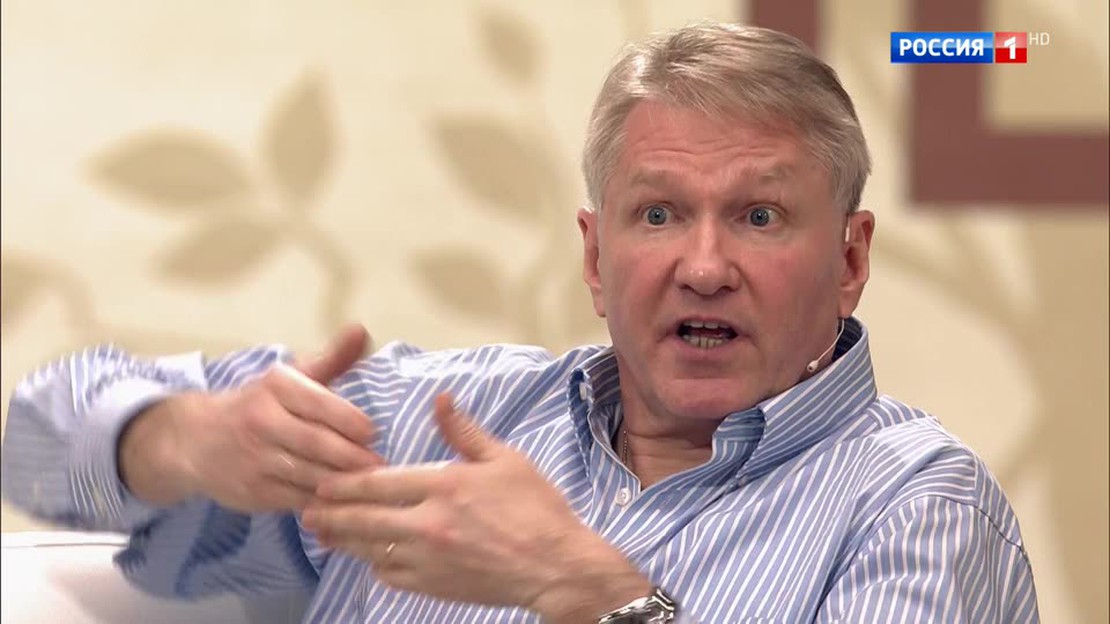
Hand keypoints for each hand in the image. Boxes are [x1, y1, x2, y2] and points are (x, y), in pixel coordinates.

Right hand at [120, 325, 382, 511]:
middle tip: (379, 465)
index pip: (318, 402)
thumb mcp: (290, 378)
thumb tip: (360, 330)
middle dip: (352, 456)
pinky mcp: (253, 492)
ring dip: (342, 482)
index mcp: (275, 388)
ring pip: (309, 474)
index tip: (373, 432)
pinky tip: (344, 501)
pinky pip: (296, 500)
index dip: (348, 420)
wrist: (193, 440)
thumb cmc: (258, 405)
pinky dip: (323, 503)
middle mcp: (261, 421)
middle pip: (316, 443)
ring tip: (370, 485)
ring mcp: (254, 459)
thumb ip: (332, 359)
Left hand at [304, 394, 649, 619]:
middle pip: (364, 518)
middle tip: (307, 511)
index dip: (345, 483)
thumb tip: (440, 399)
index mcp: (445, 485)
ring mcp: (429, 559)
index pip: (379, 482)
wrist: (556, 566)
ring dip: (344, 541)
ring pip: (371, 549)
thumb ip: (464, 432)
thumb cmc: (537, 509)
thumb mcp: (506, 459)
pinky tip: (369, 558)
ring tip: (323, 535)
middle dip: (331, 514)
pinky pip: (391, 575)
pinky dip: (376, 564)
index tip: (322, 481)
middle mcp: (428, 523)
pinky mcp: (435, 585)